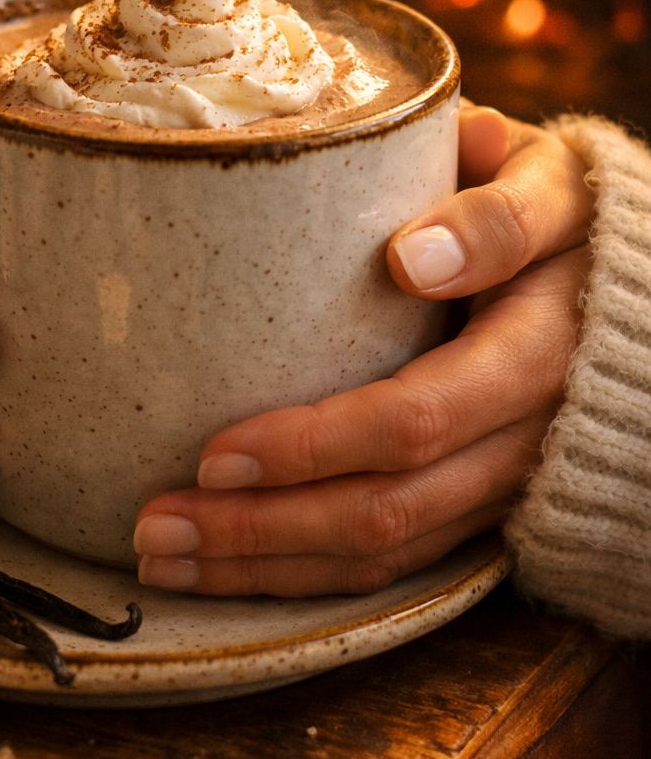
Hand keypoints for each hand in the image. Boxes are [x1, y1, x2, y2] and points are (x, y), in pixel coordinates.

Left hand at [133, 105, 593, 595]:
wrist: (622, 288)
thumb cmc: (558, 214)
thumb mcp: (545, 183)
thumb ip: (495, 211)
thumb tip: (414, 253)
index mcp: (536, 347)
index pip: (418, 417)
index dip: (318, 446)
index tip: (216, 455)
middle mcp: (523, 434)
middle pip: (387, 507)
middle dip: (263, 526)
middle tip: (155, 523)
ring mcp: (502, 483)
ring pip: (385, 551)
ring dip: (268, 565)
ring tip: (164, 556)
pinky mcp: (480, 508)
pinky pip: (393, 563)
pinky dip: (304, 575)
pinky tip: (225, 569)